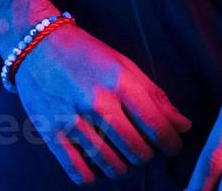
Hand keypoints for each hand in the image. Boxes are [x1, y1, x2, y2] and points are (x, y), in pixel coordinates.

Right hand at [14, 24, 192, 184]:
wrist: (38, 45)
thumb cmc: (87, 54)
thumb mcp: (125, 66)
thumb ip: (155, 97)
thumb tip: (184, 126)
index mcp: (120, 83)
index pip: (159, 129)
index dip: (171, 145)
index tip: (171, 146)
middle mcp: (98, 103)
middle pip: (138, 153)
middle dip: (148, 156)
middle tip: (145, 148)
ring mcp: (73, 121)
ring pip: (113, 167)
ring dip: (124, 167)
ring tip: (122, 155)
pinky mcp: (52, 134)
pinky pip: (80, 174)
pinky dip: (94, 176)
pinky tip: (97, 162)